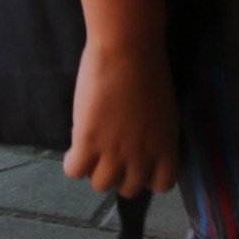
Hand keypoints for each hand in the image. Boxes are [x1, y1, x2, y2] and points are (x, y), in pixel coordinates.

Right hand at [63, 38, 180, 199]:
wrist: (128, 50)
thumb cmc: (150, 69)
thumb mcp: (162, 110)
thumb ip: (153, 134)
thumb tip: (138, 144)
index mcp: (166, 146)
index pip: (162, 184)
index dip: (148, 176)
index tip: (139, 163)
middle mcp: (142, 156)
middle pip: (128, 188)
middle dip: (120, 174)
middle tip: (111, 154)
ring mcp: (114, 152)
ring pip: (100, 185)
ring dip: (95, 170)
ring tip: (91, 151)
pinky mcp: (88, 143)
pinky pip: (74, 171)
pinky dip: (72, 163)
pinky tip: (74, 148)